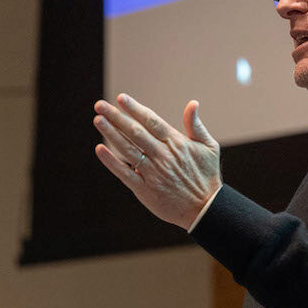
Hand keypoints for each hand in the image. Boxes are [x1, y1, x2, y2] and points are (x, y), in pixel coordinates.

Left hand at [93, 95, 220, 227]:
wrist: (205, 209)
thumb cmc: (207, 176)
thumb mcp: (209, 147)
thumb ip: (196, 125)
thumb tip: (193, 103)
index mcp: (177, 144)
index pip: (152, 121)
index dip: (135, 109)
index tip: (121, 98)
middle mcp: (163, 156)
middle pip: (135, 132)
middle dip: (116, 117)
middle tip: (100, 105)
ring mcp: (153, 173)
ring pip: (128, 150)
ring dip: (111, 134)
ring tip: (98, 120)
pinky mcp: (145, 190)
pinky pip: (125, 173)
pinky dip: (111, 161)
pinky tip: (100, 149)